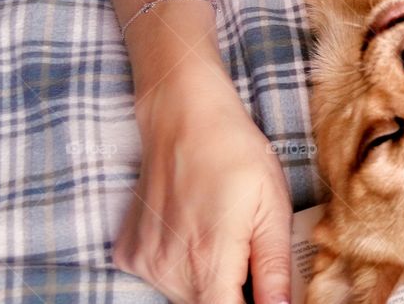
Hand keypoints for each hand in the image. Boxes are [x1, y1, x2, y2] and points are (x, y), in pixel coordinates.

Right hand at [113, 74, 292, 303]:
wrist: (184, 116)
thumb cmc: (236, 153)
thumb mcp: (272, 206)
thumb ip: (274, 268)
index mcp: (210, 261)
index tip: (265, 292)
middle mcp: (170, 269)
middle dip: (235, 287)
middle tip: (247, 245)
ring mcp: (145, 261)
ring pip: (188, 293)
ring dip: (209, 275)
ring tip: (220, 227)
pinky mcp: (129, 252)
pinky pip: (162, 275)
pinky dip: (181, 262)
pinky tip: (193, 226)